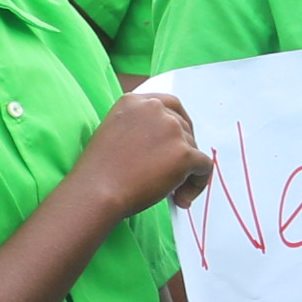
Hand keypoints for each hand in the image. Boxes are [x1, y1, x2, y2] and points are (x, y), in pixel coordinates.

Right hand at [74, 90, 214, 219]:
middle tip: (173, 174)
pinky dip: (198, 184)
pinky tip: (183, 199)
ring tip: (171, 193)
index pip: (169, 105)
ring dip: (187, 171)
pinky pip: (205, 167)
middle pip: (185, 127)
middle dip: (182, 150)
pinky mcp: (184, 153)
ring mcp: (171, 129)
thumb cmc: (100, 171)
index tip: (174, 145)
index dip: (177, 126)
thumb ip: (139, 127)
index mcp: (134, 101)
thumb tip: (169, 144)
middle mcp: (155, 109)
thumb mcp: (114, 132)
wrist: (97, 191)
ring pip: (195, 148)